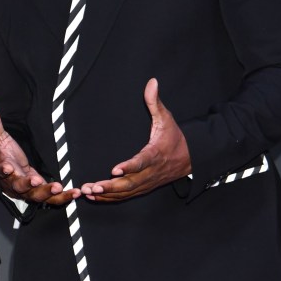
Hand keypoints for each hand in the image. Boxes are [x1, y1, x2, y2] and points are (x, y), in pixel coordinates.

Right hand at [0, 104, 79, 205]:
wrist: (12, 171)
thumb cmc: (6, 155)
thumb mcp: (1, 139)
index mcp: (4, 171)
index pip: (2, 171)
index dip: (5, 170)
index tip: (8, 168)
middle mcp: (15, 184)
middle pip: (20, 187)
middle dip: (29, 185)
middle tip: (37, 181)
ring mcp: (28, 191)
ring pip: (36, 196)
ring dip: (48, 193)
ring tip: (58, 187)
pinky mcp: (41, 193)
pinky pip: (52, 199)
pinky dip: (63, 197)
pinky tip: (74, 192)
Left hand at [80, 79, 190, 201]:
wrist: (192, 157)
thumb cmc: (175, 137)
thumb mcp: (167, 118)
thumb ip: (155, 101)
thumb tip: (152, 82)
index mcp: (156, 154)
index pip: (142, 162)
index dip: (129, 167)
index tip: (114, 170)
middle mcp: (152, 172)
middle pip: (131, 183)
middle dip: (110, 187)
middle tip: (92, 187)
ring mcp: (148, 182)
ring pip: (127, 193)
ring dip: (107, 194)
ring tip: (88, 192)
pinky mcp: (145, 187)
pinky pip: (127, 196)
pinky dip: (111, 198)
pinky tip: (95, 197)